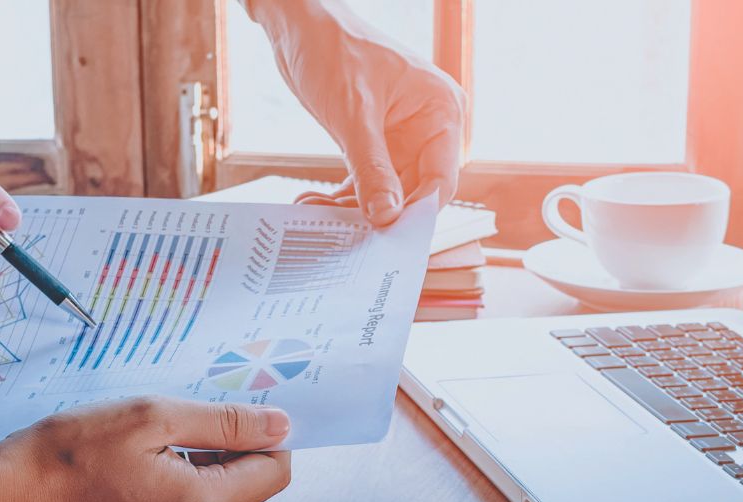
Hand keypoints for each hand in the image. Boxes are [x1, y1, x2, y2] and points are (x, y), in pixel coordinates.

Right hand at [0, 397, 292, 501]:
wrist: (16, 489)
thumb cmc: (74, 449)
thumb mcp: (154, 416)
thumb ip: (226, 422)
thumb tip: (281, 424)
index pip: (275, 473)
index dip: (266, 435)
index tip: (240, 408)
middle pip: (251, 485)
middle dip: (232, 447)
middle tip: (183, 420)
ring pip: (225, 495)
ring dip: (207, 461)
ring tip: (157, 441)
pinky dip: (187, 478)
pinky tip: (149, 460)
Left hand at [249, 0, 466, 224]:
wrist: (299, 24)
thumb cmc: (334, 49)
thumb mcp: (354, 115)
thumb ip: (372, 169)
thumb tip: (386, 217)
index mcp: (443, 111)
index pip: (441, 179)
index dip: (417, 212)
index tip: (388, 237)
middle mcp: (429, 127)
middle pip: (415, 191)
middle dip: (380, 214)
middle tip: (347, 236)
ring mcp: (401, 136)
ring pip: (387, 190)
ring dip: (354, 207)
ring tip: (316, 214)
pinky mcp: (374, 141)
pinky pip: (366, 179)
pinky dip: (342, 195)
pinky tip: (314, 203)